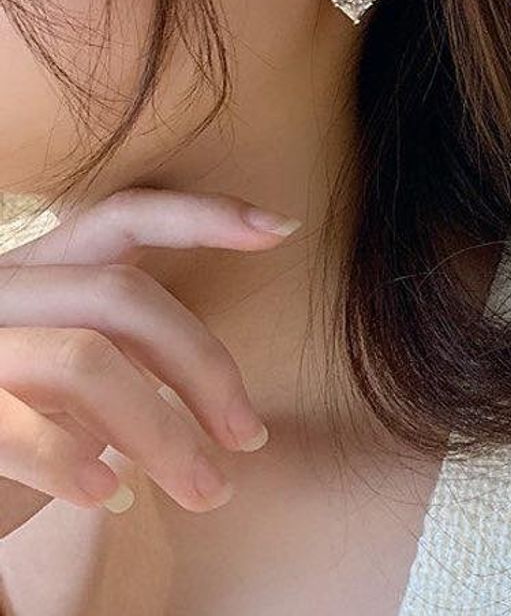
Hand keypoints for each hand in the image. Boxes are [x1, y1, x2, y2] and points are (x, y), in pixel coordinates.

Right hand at [0, 187, 300, 538]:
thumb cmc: (24, 422)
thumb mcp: (82, 371)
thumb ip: (132, 349)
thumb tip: (230, 394)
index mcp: (45, 269)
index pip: (124, 216)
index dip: (202, 214)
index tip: (283, 228)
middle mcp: (4, 290)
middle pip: (123, 296)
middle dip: (203, 367)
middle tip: (250, 437)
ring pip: (84, 362)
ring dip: (160, 435)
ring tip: (206, 489)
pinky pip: (16, 428)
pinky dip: (71, 464)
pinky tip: (111, 496)